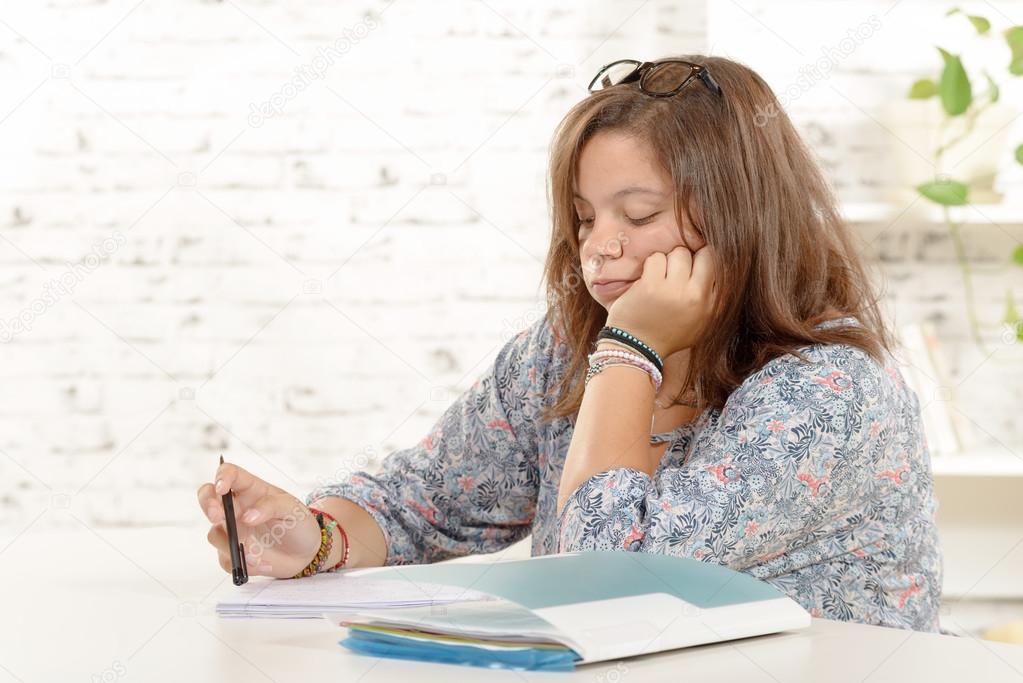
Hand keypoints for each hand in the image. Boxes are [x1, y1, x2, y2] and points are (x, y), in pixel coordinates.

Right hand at [197, 462, 321, 578]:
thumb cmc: (298, 523)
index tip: (221, 488)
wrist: (305, 553)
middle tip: (218, 518)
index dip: (222, 476)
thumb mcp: (292, 509)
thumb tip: (247, 516)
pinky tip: (264, 564)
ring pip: (214, 533)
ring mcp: (232, 530)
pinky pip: (225, 559)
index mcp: (251, 490)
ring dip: (232, 545)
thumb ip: (271, 506)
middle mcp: (237, 508)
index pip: (230, 474)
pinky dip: (243, 564)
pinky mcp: (232, 552)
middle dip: (208, 505)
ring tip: (257, 554)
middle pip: (208, 498)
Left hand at [605, 244, 716, 357]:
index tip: (693, 270)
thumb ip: (714, 297)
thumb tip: (724, 266)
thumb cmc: (669, 334)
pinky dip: (651, 266)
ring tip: (661, 278)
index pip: (722, 266)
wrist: (638, 349)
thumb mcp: (703, 322)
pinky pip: (657, 258)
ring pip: (679, 252)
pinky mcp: (651, 286)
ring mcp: (675, 290)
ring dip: (668, 261)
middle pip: (704, 254)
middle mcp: (698, 297)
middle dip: (690, 258)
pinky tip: (648, 280)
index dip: (706, 262)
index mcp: (714, 305)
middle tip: (676, 272)